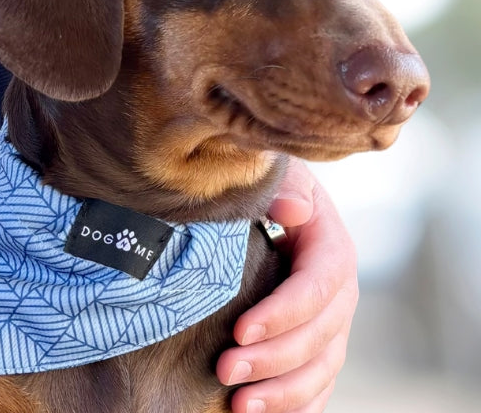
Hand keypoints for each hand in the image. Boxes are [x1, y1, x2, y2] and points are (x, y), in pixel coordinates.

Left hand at [215, 160, 358, 412]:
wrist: (266, 200)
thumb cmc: (263, 184)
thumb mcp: (273, 172)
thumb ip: (283, 188)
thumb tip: (292, 210)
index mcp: (331, 246)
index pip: (317, 287)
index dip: (283, 313)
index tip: (240, 331)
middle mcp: (339, 291)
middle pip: (319, 336)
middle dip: (274, 360)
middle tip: (225, 370)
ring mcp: (332, 322)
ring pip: (321, 369)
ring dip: (283, 393)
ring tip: (239, 405)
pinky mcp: (318, 345)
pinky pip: (318, 385)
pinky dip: (296, 405)